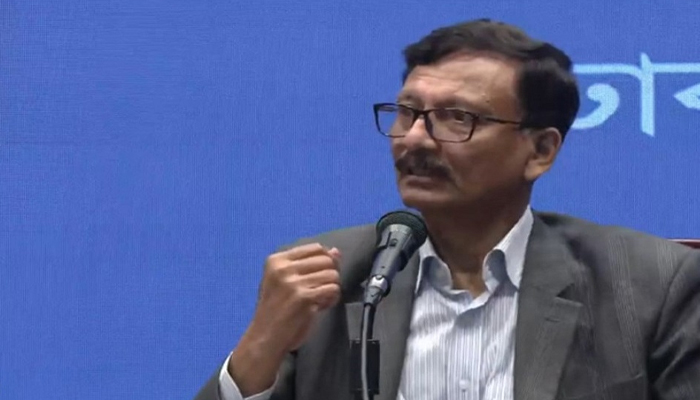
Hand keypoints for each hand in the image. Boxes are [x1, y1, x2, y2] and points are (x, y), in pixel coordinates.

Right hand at [229, 243, 341, 394]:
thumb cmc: (276, 309)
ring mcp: (293, 282)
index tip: (321, 275)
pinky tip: (321, 307)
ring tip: (320, 300)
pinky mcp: (304, 297)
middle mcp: (283, 268)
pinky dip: (332, 299)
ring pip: (332, 275)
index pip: (316, 248)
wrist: (265, 337)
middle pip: (327, 260)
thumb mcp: (284, 281)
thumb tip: (337, 252)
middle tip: (322, 290)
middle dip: (330, 275)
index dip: (326, 260)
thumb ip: (309, 265)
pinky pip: (333, 289)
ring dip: (332, 289)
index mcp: (277, 260)